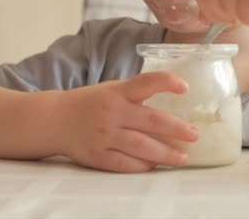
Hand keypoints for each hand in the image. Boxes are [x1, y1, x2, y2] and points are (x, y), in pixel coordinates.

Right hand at [54, 72, 198, 172]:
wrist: (54, 119)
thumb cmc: (91, 103)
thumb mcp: (112, 90)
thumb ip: (137, 94)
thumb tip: (175, 102)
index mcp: (118, 92)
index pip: (146, 82)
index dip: (166, 82)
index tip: (185, 87)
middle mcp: (112, 111)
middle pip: (151, 120)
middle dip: (176, 129)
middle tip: (194, 135)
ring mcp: (104, 134)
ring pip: (141, 146)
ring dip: (165, 153)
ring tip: (183, 157)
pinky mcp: (97, 155)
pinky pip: (124, 163)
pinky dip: (142, 166)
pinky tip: (155, 166)